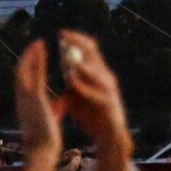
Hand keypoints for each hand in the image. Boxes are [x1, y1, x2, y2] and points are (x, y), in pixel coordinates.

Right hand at [12, 40, 63, 163]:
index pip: (25, 82)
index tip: (36, 57)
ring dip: (31, 55)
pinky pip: (35, 74)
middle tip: (35, 44)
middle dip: (27, 58)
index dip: (29, 68)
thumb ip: (55, 108)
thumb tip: (62, 102)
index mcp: (25, 105)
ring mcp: (26, 97)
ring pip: (25, 70)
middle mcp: (22, 99)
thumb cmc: (45, 140)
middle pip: (21, 73)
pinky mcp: (34, 97)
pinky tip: (42, 50)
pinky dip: (37, 60)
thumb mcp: (50, 120)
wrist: (42, 151)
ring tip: (38, 42)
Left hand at [56, 32, 130, 152]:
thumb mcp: (78, 95)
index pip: (91, 48)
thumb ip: (72, 80)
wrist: (109, 137)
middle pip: (95, 53)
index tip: (61, 33)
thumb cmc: (92, 115)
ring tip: (66, 57)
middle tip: (62, 37)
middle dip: (77, 43)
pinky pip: (97, 92)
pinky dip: (84, 86)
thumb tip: (61, 66)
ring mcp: (109, 89)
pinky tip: (72, 82)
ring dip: (81, 63)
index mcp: (98, 73)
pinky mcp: (109, 103)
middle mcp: (106, 77)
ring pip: (97, 70)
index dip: (76, 39)